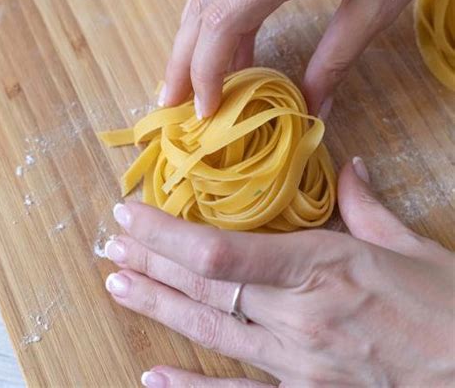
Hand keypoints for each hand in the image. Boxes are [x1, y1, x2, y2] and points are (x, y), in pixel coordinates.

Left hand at [105, 158, 454, 387]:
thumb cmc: (446, 307)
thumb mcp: (409, 245)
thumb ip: (364, 203)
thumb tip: (347, 165)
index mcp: (323, 267)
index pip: (223, 252)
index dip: (168, 233)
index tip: (134, 212)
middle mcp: (300, 317)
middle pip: (205, 288)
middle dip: (151, 262)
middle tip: (111, 244)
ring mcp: (298, 364)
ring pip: (211, 331)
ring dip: (158, 306)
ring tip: (118, 285)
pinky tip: (153, 379)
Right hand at [160, 0, 454, 117]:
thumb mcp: (378, 7)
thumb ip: (336, 60)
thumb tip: (311, 109)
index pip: (226, 18)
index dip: (207, 69)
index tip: (204, 110)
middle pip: (203, 1)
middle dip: (183, 56)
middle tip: (169, 103)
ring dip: (191, 32)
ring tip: (187, 78)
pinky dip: (215, 8)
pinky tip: (220, 39)